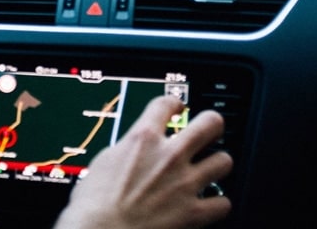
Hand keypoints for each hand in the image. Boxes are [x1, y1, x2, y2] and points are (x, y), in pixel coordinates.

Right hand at [53, 95, 232, 228]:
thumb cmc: (92, 205)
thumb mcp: (103, 163)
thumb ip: (126, 151)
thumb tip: (133, 151)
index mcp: (142, 140)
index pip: (166, 103)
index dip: (174, 103)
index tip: (177, 107)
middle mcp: (169, 156)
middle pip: (210, 123)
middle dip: (211, 125)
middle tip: (208, 130)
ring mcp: (185, 184)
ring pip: (224, 161)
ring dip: (216, 165)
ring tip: (209, 170)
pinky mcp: (194, 213)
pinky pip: (223, 203)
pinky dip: (217, 204)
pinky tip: (209, 204)